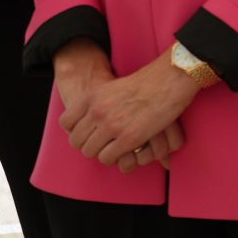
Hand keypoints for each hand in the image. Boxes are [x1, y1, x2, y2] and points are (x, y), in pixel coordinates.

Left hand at [60, 52, 198, 168]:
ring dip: (101, 153)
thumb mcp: (112, 87)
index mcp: (91, 97)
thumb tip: (90, 119)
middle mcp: (97, 111)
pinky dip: (114, 158)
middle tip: (103, 143)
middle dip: (88, 145)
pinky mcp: (128, 138)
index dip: (76, 131)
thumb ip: (97, 102)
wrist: (171, 79)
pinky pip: (107, 158)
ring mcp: (112, 125)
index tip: (88, 132)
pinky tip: (124, 150)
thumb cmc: (148, 82)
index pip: (66, 123)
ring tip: (114, 148)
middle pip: (77, 141)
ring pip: (90, 151)